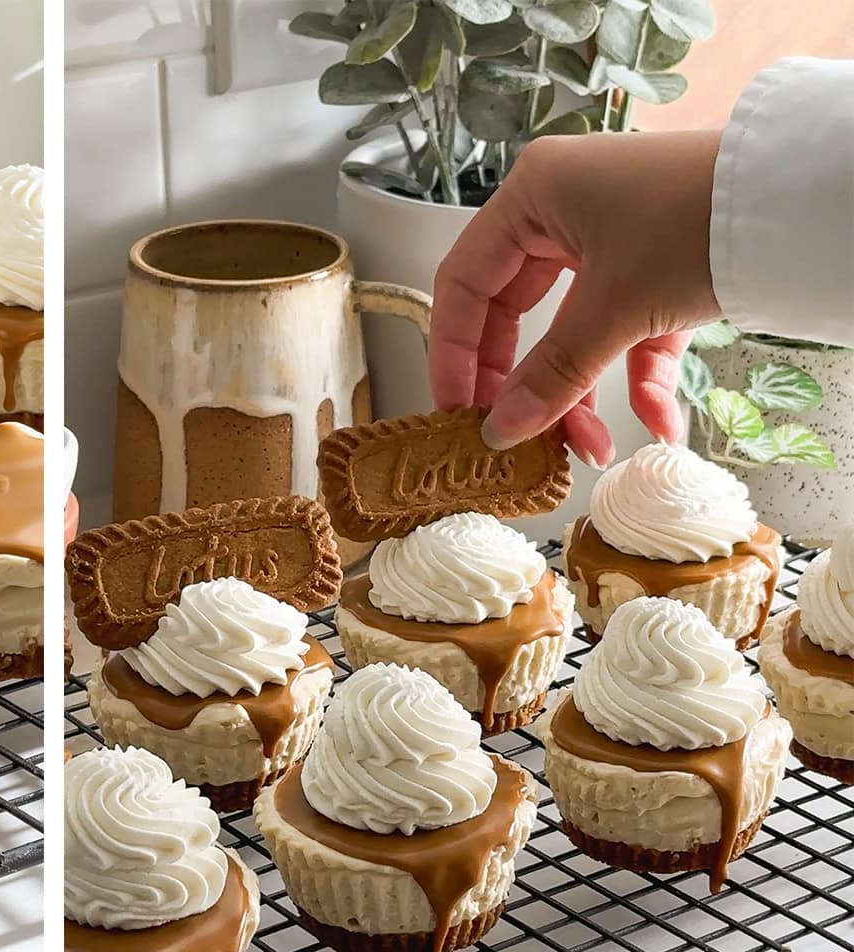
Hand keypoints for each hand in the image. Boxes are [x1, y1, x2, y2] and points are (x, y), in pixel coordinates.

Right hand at [428, 130, 723, 465]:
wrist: (806, 198)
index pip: (464, 285)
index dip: (454, 355)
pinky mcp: (657, 260)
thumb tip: (501, 433)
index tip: (458, 413)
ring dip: (581, 391)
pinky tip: (658, 423)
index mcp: (532, 196)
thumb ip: (552, 375)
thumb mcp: (614, 308)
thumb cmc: (698, 221)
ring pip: (572, 328)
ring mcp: (611, 235)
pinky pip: (627, 326)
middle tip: (516, 436)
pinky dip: (638, 373)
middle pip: (513, 313)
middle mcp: (562, 209)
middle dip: (523, 384)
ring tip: (595, 446)